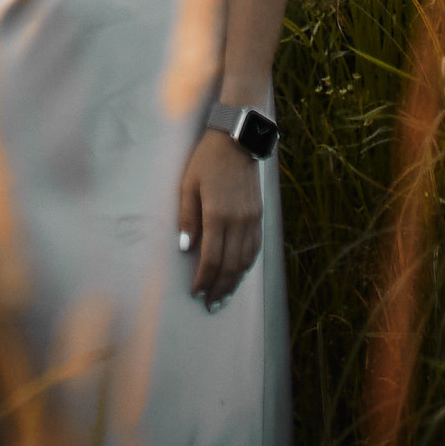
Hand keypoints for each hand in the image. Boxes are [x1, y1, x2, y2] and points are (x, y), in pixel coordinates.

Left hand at [178, 126, 264, 301]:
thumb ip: (187, 217)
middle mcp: (238, 221)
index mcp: (217, 214)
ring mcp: (251, 220)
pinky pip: (255, 249)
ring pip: (245, 262)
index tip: (195, 292)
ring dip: (234, 282)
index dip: (203, 279)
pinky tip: (238, 274)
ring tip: (223, 297)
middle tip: (210, 305)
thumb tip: (185, 248)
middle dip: (219, 288)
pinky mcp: (259, 216)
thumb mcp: (188, 184)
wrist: (236, 141)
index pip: (211, 258)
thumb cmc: (206, 161)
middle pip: (230, 266)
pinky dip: (246, 266)